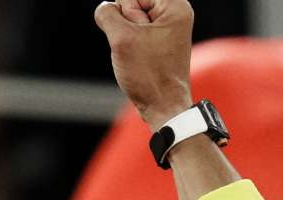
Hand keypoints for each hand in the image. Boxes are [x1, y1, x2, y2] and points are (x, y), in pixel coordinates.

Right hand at [94, 0, 194, 129]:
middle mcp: (174, 13)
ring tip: (140, 53)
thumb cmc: (149, 75)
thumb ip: (107, 12)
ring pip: (127, 16)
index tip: (141, 34)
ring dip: (125, 34)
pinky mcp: (156, 38)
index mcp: (175, 6)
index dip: (127, 11)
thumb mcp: (121, 37)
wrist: (162, 106)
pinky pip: (130, 29)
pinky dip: (127, 41)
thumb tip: (107, 8)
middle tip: (140, 46)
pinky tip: (138, 56)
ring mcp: (165, 26)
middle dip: (126, 22)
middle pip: (129, 1)